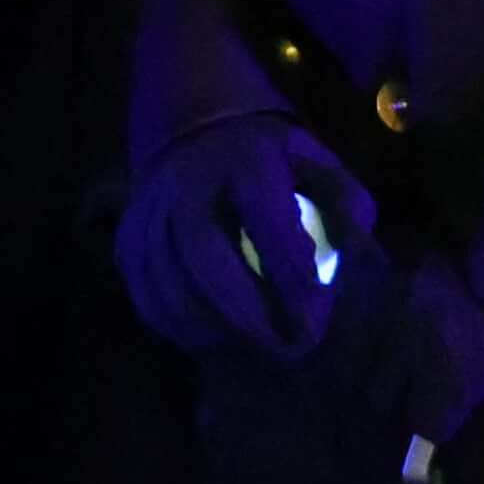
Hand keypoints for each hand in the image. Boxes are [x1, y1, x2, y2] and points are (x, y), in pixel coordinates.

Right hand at [115, 114, 372, 360]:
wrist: (195, 132)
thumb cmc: (272, 161)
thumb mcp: (319, 164)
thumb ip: (345, 207)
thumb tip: (356, 260)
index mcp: (246, 159)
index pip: (266, 221)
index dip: (291, 278)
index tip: (315, 323)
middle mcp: (188, 180)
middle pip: (203, 254)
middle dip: (246, 313)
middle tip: (285, 351)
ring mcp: (149, 211)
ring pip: (168, 281)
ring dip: (214, 327)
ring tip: (253, 345)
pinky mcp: (127, 240)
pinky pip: (146, 296)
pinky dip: (180, 327)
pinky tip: (214, 335)